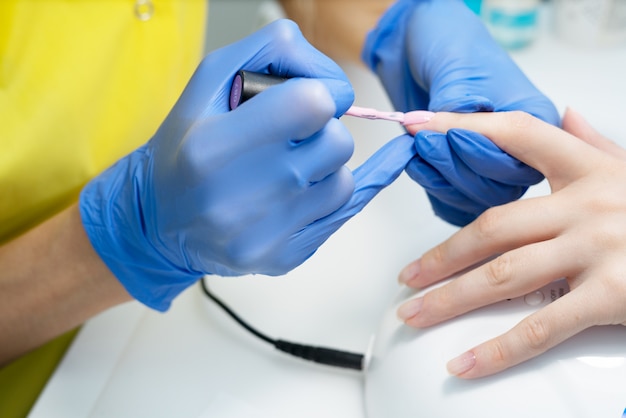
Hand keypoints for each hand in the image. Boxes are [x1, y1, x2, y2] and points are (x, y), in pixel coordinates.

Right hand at [80, 19, 413, 310]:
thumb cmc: (187, 145)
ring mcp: (264, 234)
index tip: (307, 101)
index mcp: (214, 144)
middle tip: (291, 138)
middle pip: (336, 143)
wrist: (160, 222)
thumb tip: (334, 79)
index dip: (322, 93)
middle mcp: (239, 195)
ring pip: (342, 180)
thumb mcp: (210, 78)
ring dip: (324, 167)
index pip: (312, 103)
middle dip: (322, 132)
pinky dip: (330, 193)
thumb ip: (273, 50)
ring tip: (286, 168)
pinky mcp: (282, 257)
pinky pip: (342, 214)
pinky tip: (335, 179)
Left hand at [362, 0, 558, 225]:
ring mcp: (490, 164)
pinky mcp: (461, 174)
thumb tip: (432, 134)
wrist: (418, 48)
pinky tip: (416, 165)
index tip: (450, 135)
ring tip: (417, 148)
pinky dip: (433, 184)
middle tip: (425, 142)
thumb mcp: (457, 69)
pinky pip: (455, 199)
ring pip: (477, 195)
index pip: (520, 149)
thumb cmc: (451, 45)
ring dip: (443, 176)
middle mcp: (519, 147)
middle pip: (501, 183)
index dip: (483, 149)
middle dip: (458, 166)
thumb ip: (452, 107)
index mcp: (536, 116)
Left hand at [396, 109, 625, 377]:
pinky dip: (498, 349)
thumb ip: (596, 142)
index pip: (516, 134)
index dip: (463, 126)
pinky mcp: (613, 294)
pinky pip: (541, 325)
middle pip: (493, 226)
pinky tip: (467, 362)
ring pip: (503, 273)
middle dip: (442, 255)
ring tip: (416, 313)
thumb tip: (566, 112)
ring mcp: (598, 249)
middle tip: (408, 277)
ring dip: (451, 297)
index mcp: (589, 169)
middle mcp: (586, 205)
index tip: (419, 126)